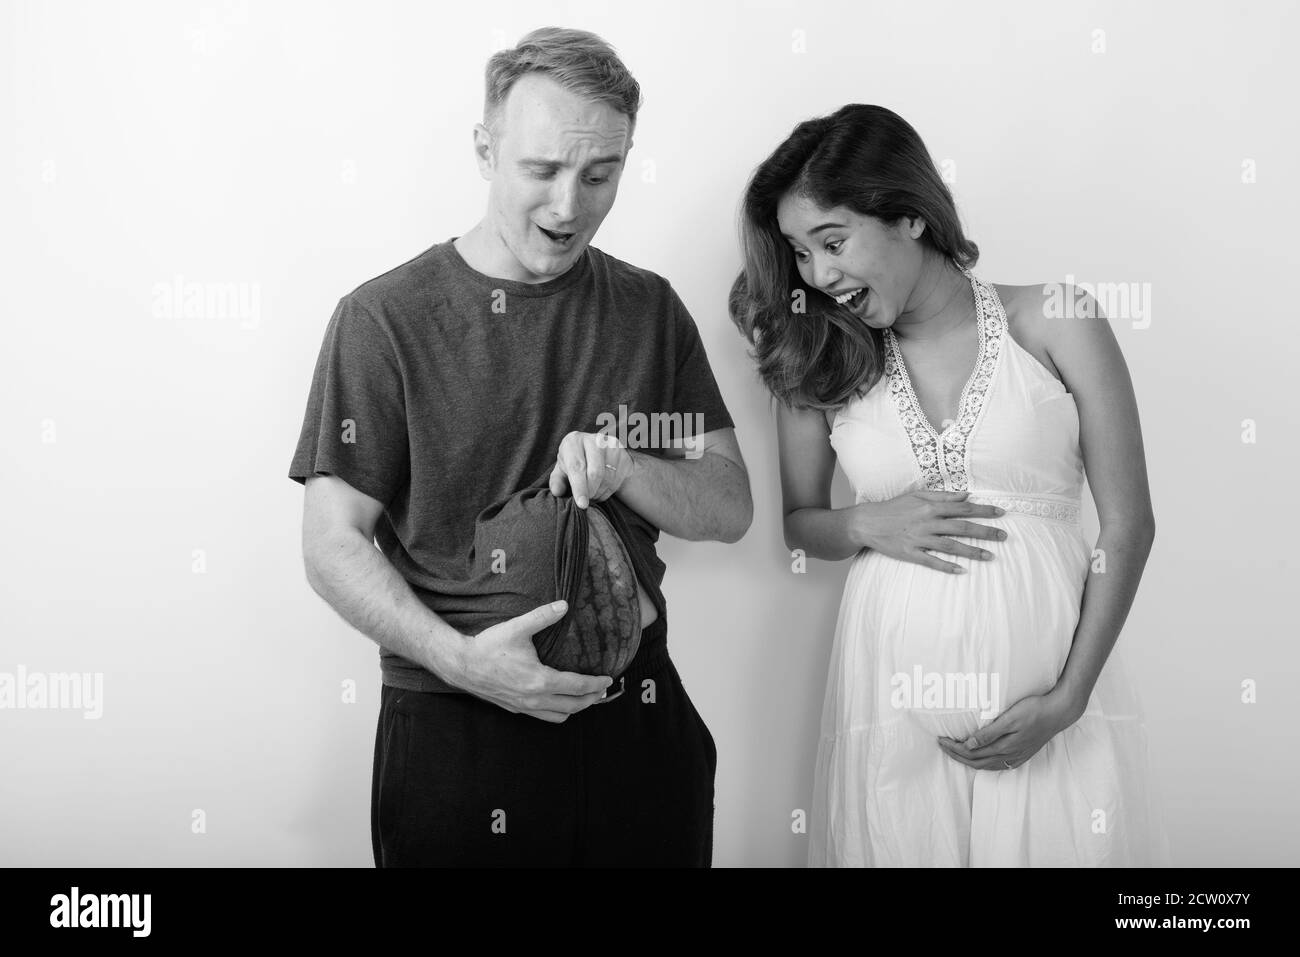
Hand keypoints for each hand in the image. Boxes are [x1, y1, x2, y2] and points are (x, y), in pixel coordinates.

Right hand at [451, 600, 612, 722]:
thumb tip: (565, 605)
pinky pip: (543, 716)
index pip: (578, 687)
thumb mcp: (517, 627)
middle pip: (574, 706)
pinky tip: (558, 700)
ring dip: (576, 708)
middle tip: (602, 690)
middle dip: (592, 699)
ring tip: (585, 697)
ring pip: (559, 716)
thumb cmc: (489, 647)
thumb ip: (543, 616)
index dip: (597, 684)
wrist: (461, 665)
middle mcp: (535, 698)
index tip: (608, 679)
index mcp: (540, 680)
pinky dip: (558, 711)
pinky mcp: (515, 709)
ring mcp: (524, 707)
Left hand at [548, 430, 633, 507]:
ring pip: (609, 478)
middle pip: (596, 473)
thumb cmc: (575, 463)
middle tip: (587, 500)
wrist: (597, 454)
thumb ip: (557, 481)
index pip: (577, 467)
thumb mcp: (561, 471)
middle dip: (591, 492)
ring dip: (600, 492)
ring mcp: (611, 446)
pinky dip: (610, 490)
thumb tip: (557, 491)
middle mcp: (594, 440)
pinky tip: (602, 489)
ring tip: (593, 495)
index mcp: (574, 441)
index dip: (579, 488)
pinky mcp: (624, 454)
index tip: (582, 504)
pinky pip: (619, 479)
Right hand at [852, 490, 1006, 572]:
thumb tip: (966, 495)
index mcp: (931, 507)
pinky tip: (962, 571)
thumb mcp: (917, 496)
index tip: (1001, 513)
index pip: (963, 508)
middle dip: (986, 532)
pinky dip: (947, 566)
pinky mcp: (910, 553)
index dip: (983, 511)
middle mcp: (928, 523)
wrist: (867, 522)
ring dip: (973, 551)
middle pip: (962, 527)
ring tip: (991, 556)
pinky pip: (932, 561)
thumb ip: (942, 496)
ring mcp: (920, 539)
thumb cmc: (894, 508)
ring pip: (952, 546)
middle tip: (1004, 536)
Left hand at [936, 690, 1083, 770]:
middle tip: (942, 745)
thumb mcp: (1010, 718)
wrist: (1059, 712)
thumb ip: (989, 733)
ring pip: (987, 766)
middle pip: (976, 762)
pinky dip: (984, 763)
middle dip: (957, 755)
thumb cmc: (1034, 710)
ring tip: (955, 752)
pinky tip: (981, 759)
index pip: (972, 753)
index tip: (941, 740)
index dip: (954, 748)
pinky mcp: (1022, 755)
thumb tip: (969, 746)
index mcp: (1004, 747)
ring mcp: (1017, 757)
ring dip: (969, 760)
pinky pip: (998, 765)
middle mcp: (1010, 756)